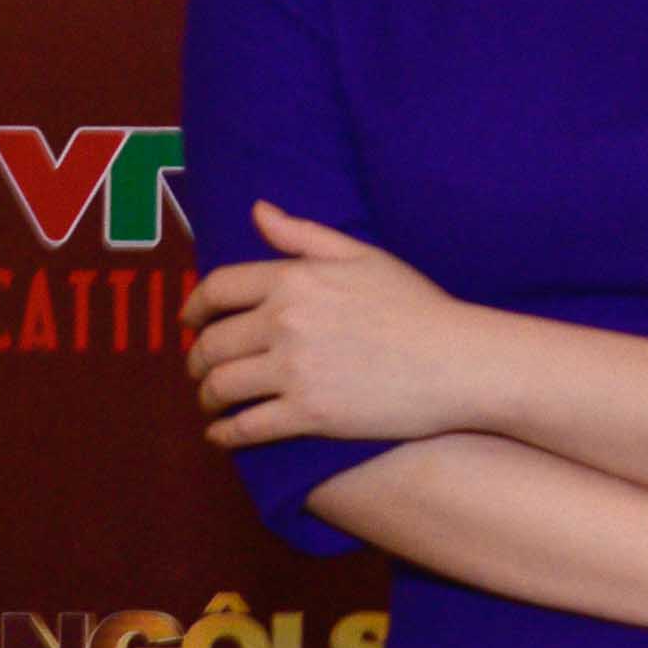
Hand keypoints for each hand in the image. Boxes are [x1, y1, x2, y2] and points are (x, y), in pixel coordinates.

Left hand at [187, 200, 469, 445]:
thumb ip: (304, 235)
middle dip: (195, 359)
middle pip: (212, 342)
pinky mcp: (309, 415)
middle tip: (198, 369)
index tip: (189, 320)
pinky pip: (247, 427)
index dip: (194, 307)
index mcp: (295, 278)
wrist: (459, 361)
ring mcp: (294, 370)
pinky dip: (225, 434)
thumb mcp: (363, 255)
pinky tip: (221, 435)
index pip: (218, 289)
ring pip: (222, 386)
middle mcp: (285, 322)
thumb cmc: (417, 306)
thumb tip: (258, 212)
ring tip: (210, 402)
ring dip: (206, 396)